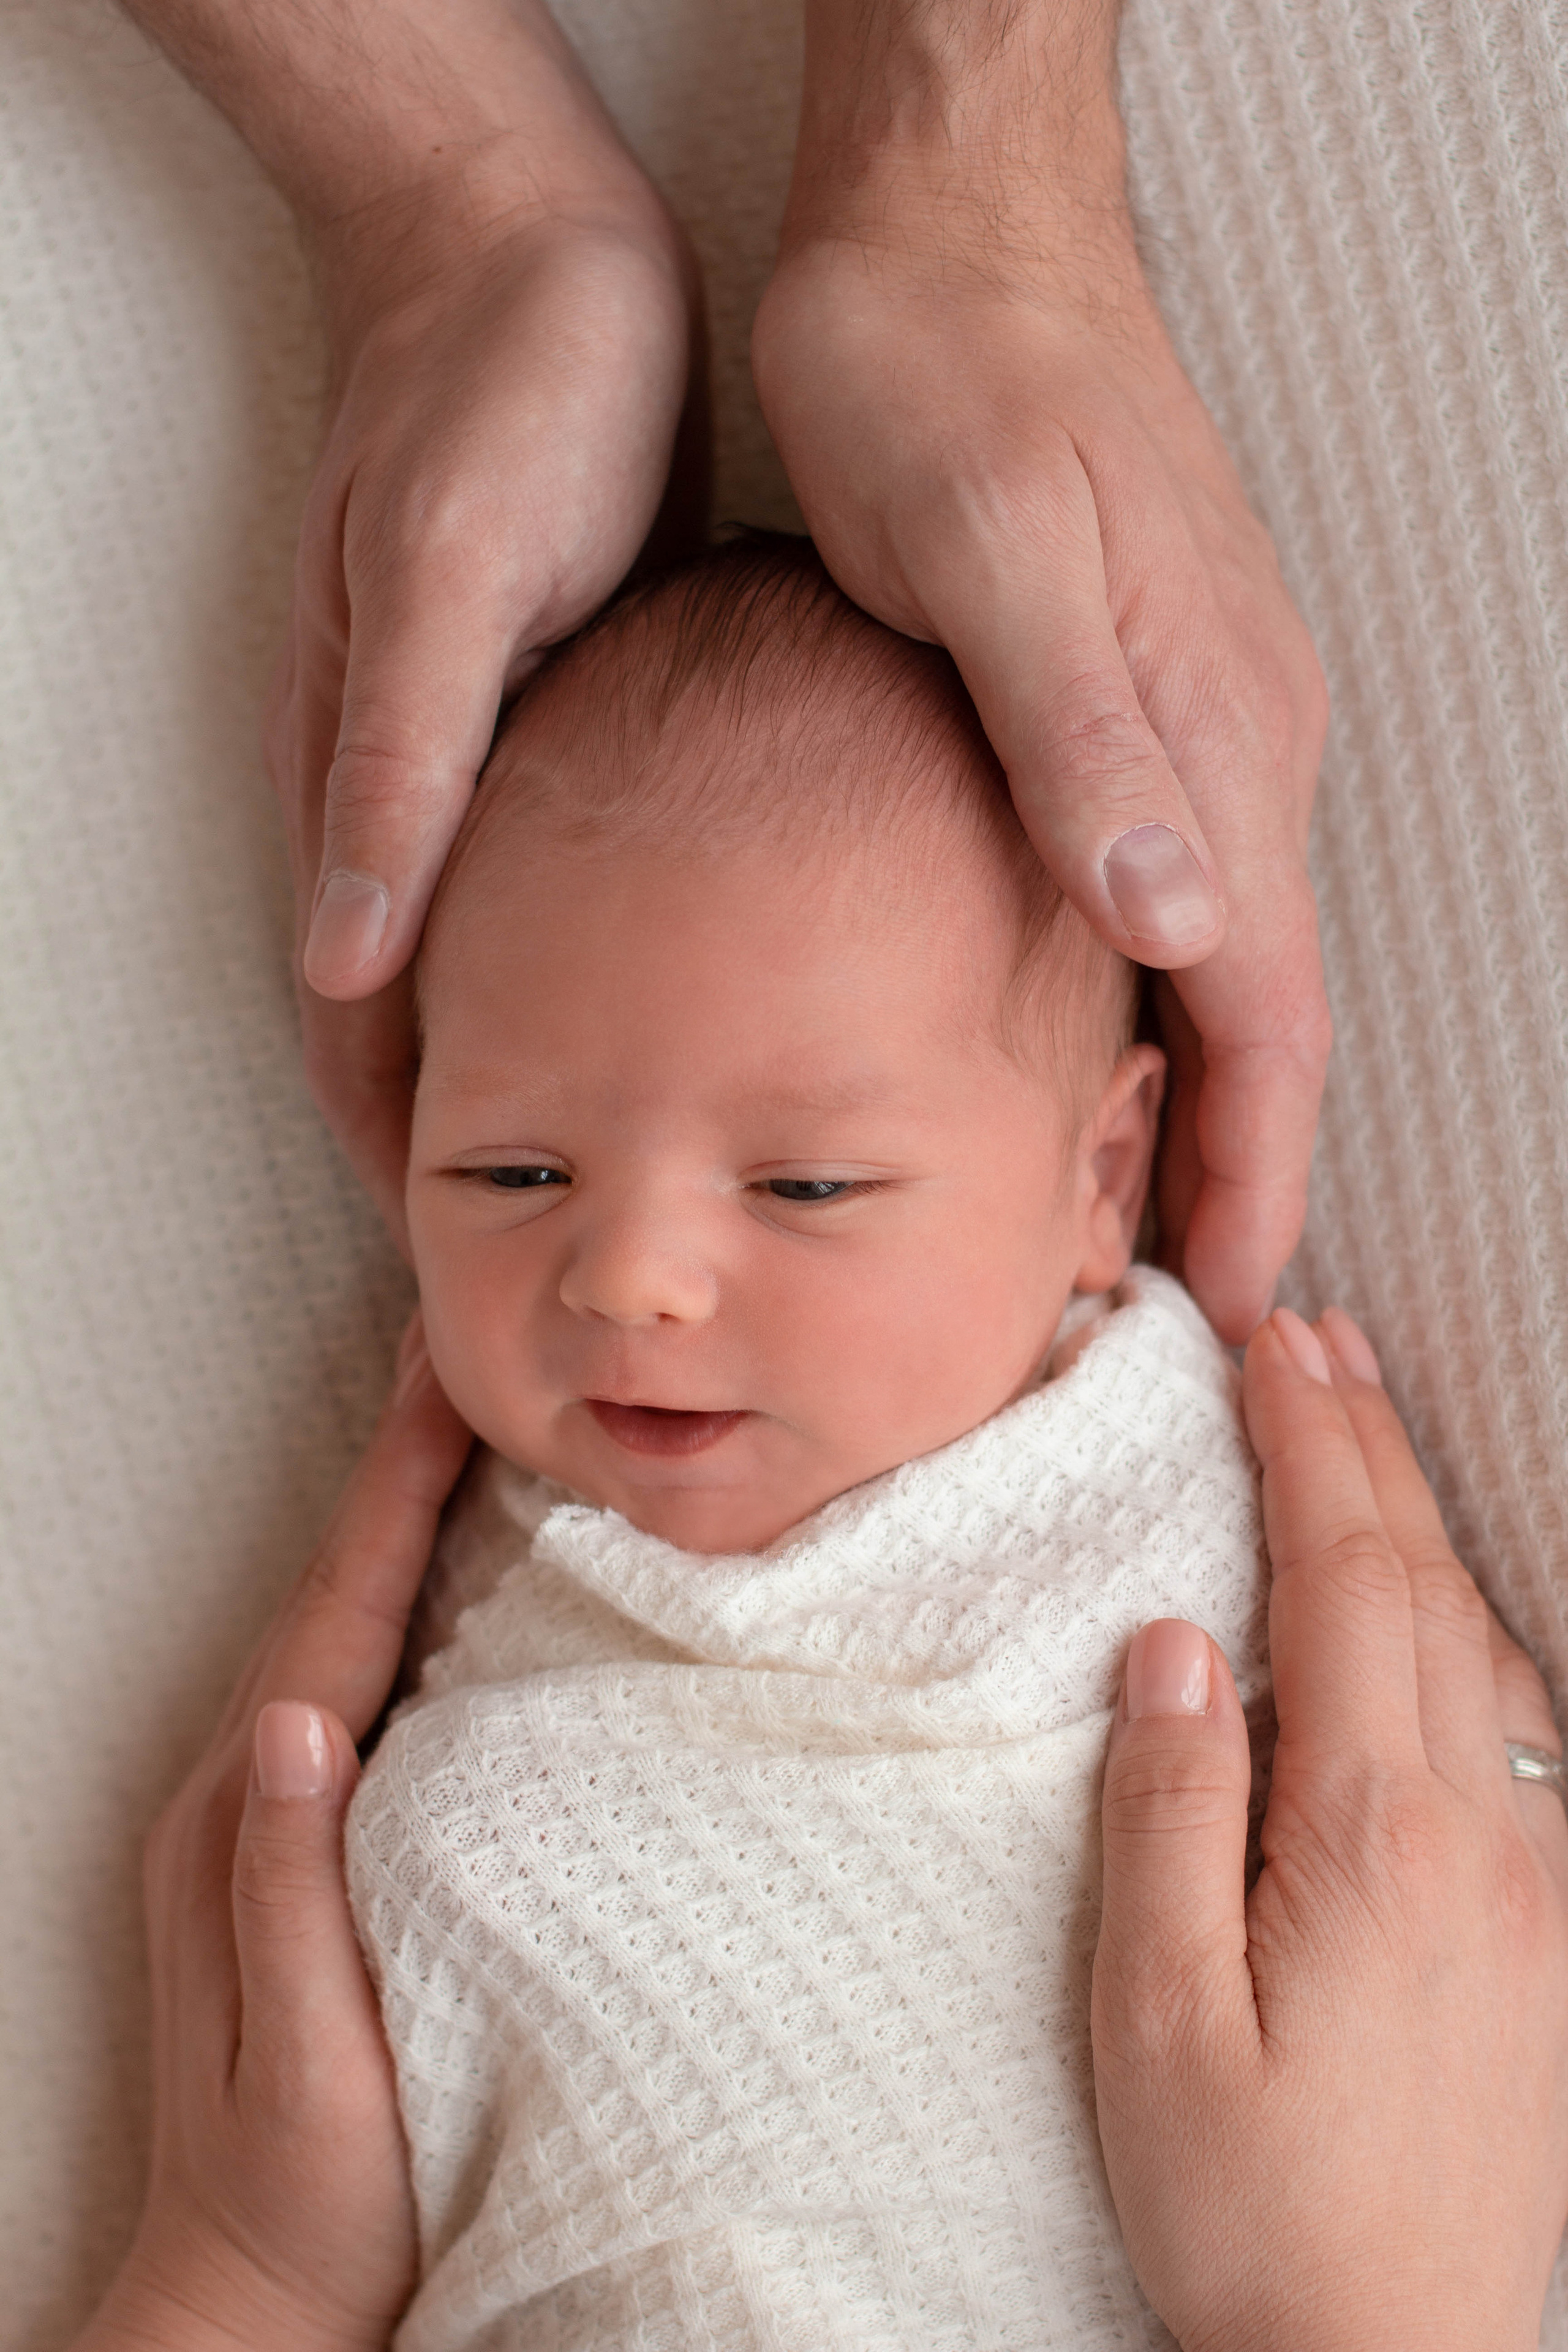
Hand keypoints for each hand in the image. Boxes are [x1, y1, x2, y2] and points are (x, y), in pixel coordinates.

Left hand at [74, 1320, 471, 2351]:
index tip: (446, 1379)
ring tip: (472, 1434)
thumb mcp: (305, 2058)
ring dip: (404, 1525)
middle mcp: (245, 1797)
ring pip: (347, 1630)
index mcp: (248, 1824)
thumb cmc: (304, 2198)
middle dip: (400, 1471)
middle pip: (336, 1594)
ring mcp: (266, 1820)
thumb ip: (285, 1887)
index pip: (335, 1621)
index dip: (393, 1493)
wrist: (247, 2303)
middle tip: (465, 1358)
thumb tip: (292, 1718)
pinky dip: (404, 1608)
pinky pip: (360, 1687)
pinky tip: (453, 1584)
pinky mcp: (299, 1849)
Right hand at [274, 192, 698, 1239]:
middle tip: (566, 1281)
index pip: (360, 1033)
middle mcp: (414, 804)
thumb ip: (400, 767)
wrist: (546, 259)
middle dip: (484, 1159)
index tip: (473, 1288)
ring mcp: (484, 776)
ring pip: (502, 982)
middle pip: (426, 1036)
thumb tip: (346, 963)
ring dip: (547, 1089)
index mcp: (362, 787)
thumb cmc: (501, 398)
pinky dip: (597, 991)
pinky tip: (678, 1039)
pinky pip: (561, 904)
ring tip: (630, 1196)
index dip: (408, 1163)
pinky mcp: (554, 735)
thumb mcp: (449, 575)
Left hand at [754, 4, 1328, 1340]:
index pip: (1261, 1004)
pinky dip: (1145, 991)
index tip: (1223, 1299)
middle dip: (1226, 1157)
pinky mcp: (1137, 683)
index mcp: (1207, 733)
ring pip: (1213, 950)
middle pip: (1255, 1000)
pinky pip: (1171, 879)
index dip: (1250, 1163)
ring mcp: (1192, 710)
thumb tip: (1177, 920)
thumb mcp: (986, 552)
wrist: (950, 220)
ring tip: (1123, 1207)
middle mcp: (1227, 738)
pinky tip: (1084, 1032)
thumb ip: (1083, 737)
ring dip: (1185, 1087)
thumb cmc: (942, 371)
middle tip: (1163, 1299)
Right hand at [1093, 1309, 1567, 2351]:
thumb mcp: (1158, 2021)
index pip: (1343, 1585)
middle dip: (1363, 1446)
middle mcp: (1476, 1836)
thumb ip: (1169, 1814)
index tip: (1271, 1344)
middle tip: (1315, 1331)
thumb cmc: (1254, 2208)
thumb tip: (1172, 1644)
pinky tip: (1440, 1600)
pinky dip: (1465, 1620)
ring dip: (1417, 1517)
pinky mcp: (1545, 1930)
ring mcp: (1530, 1880)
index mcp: (1372, 1837)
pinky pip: (1513, 1723)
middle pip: (1421, 1587)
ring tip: (1362, 1422)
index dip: (1308, 1450)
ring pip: (1478, 1644)